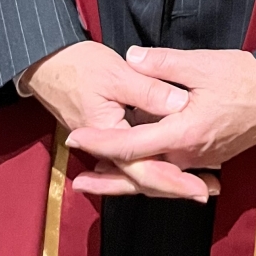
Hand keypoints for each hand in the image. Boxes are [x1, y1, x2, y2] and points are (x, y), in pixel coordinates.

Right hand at [22, 41, 214, 203]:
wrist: (47, 64)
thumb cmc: (79, 66)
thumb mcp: (117, 74)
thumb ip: (149, 91)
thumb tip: (180, 105)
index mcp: (110, 136)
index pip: (145, 169)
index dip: (174, 180)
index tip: (200, 188)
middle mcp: (107, 150)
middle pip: (144, 176)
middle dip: (177, 185)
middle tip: (208, 190)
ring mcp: (108, 144)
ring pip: (139, 169)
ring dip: (168, 177)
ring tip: (199, 182)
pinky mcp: (110, 135)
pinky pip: (133, 157)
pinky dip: (153, 162)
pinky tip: (172, 164)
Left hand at [66, 48, 255, 201]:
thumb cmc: (245, 77)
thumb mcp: (203, 64)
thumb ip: (163, 63)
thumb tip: (130, 57)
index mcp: (183, 133)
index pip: (132, 146)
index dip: (100, 144)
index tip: (75, 139)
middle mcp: (189, 155)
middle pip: (140, 174)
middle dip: (108, 180)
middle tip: (80, 183)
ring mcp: (201, 160)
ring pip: (157, 177)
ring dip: (128, 178)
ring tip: (102, 178)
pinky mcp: (210, 158)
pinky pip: (173, 172)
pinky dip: (152, 172)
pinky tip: (143, 165)